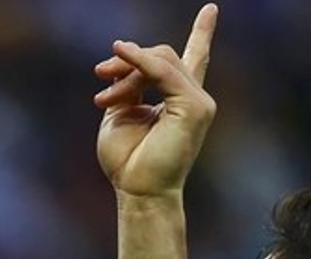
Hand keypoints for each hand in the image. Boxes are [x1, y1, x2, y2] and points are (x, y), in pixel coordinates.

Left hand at [93, 4, 217, 196]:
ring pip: (161, 60)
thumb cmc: (126, 160)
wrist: (136, 189)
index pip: (194, 59)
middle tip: (99, 75)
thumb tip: (128, 58)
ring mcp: (198, 102)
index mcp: (179, 99)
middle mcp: (194, 98)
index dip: (203, 33)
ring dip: (126, 70)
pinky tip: (120, 54)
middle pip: (161, 55)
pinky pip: (164, 72)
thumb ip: (129, 85)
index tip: (211, 9)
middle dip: (127, 61)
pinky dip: (140, 63)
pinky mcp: (195, 107)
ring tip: (103, 97)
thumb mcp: (121, 113)